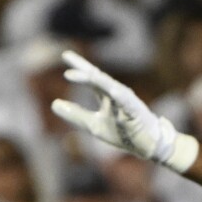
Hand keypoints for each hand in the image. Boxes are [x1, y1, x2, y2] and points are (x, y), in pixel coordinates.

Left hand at [52, 51, 198, 171]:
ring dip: (92, 79)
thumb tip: (53, 104)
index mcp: (106, 96)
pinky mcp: (136, 111)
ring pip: (108, 85)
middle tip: (66, 59)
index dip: (79, 66)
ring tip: (75, 73)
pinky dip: (118, 94)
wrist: (148, 146)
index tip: (65, 55)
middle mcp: (116, 93)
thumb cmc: (123, 134)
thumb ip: (76, 114)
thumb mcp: (93, 125)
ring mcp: (126, 100)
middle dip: (82, 69)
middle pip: (98, 77)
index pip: (91, 78)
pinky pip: (126, 100)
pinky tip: (109, 88)